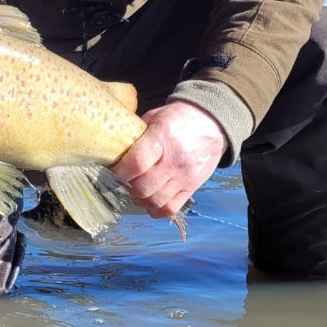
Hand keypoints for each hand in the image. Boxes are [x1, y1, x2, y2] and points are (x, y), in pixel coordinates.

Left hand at [112, 101, 226, 218]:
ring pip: (155, 201)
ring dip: (140, 200)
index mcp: (162, 139)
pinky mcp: (192, 188)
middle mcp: (175, 161)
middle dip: (127, 187)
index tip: (113, 171)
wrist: (213, 123)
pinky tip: (150, 199)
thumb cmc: (179, 118)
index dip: (120, 172)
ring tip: (136, 190)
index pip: (136, 164)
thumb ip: (136, 135)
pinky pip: (171, 209)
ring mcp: (185, 177)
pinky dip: (156, 209)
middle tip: (123, 181)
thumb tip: (114, 150)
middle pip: (143, 187)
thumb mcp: (155, 117)